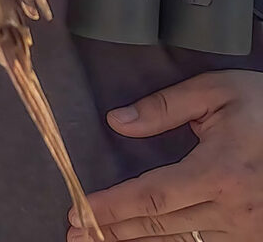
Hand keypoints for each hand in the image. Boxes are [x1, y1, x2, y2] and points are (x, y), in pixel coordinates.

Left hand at [68, 70, 262, 241]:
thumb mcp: (219, 93)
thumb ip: (165, 106)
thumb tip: (117, 121)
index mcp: (220, 172)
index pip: (152, 196)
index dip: (113, 206)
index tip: (79, 209)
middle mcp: (232, 208)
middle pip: (160, 225)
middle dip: (113, 230)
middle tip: (76, 234)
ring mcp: (246, 228)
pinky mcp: (254, 235)